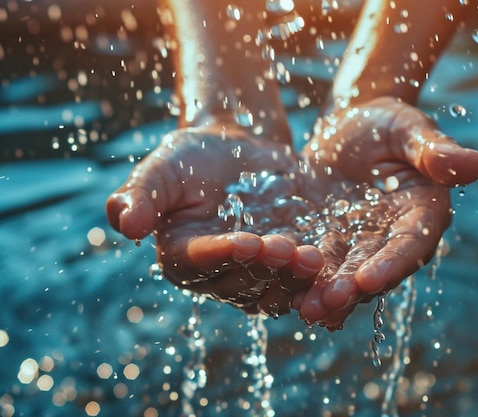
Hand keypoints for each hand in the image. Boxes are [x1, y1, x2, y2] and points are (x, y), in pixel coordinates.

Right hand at [105, 124, 323, 316]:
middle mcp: (220, 276)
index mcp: (184, 257)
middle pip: (243, 283)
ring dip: (295, 280)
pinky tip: (335, 271)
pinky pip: (305, 283)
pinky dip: (319, 283)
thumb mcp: (164, 167)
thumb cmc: (194, 156)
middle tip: (286, 248)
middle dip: (265, 268)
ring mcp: (258, 275)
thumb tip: (126, 225)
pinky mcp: (290, 267)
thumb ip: (141, 193)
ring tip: (314, 259)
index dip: (223, 256)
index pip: (201, 263)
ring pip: (276, 290)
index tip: (246, 242)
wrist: (239, 148)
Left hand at [294, 97, 477, 329]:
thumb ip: (435, 151)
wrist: (352, 126)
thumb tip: (477, 163)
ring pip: (342, 275)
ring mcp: (357, 244)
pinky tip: (285, 291)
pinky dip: (302, 277)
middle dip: (351, 289)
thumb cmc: (389, 124)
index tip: (369, 279)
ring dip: (325, 294)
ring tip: (306, 309)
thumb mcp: (411, 130)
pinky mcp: (328, 240)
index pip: (410, 245)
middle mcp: (391, 238)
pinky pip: (315, 262)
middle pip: (373, 270)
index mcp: (421, 215)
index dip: (391, 263)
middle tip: (328, 304)